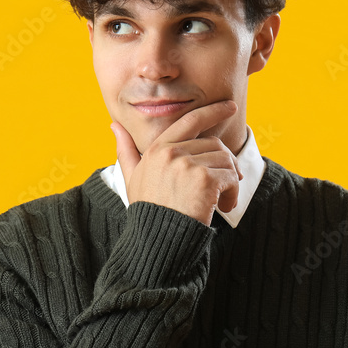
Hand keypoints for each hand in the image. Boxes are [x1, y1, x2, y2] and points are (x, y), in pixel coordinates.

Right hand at [110, 100, 242, 225]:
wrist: (156, 240)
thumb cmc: (147, 211)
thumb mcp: (132, 178)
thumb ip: (126, 151)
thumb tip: (114, 126)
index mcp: (157, 149)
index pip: (189, 121)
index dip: (212, 111)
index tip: (229, 107)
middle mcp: (171, 153)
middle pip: (215, 144)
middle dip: (226, 164)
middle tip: (228, 185)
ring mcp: (187, 165)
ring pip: (226, 160)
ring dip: (231, 181)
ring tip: (223, 201)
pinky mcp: (204, 180)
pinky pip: (231, 177)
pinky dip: (233, 193)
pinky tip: (224, 208)